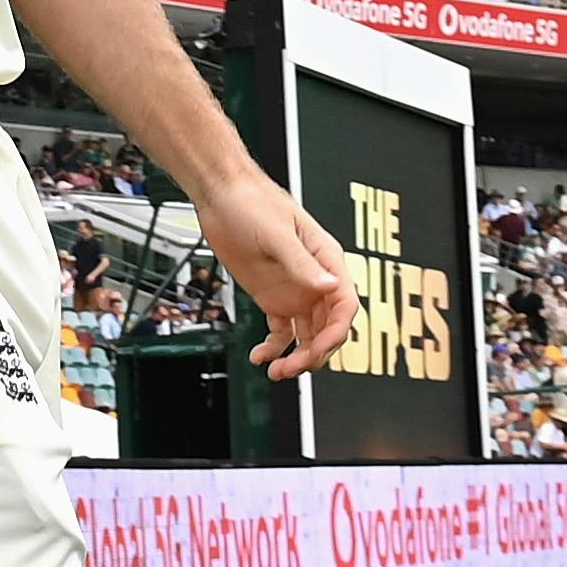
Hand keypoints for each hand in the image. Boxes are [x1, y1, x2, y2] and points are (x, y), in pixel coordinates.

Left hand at [199, 175, 358, 378]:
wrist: (221, 195)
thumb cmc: (252, 202)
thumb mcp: (276, 233)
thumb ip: (301, 263)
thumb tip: (329, 285)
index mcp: (327, 259)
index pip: (345, 305)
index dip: (336, 333)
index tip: (317, 351)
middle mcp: (315, 280)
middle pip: (328, 327)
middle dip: (314, 352)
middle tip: (290, 368)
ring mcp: (295, 291)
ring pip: (307, 335)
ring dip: (297, 357)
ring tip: (276, 371)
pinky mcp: (273, 298)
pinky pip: (282, 332)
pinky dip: (274, 349)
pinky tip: (260, 357)